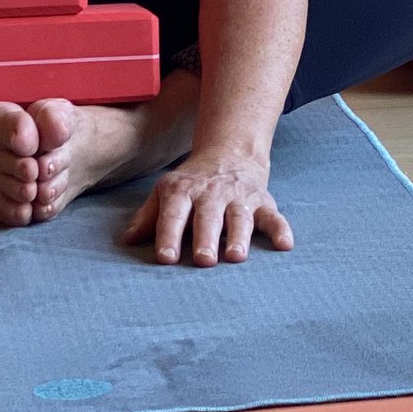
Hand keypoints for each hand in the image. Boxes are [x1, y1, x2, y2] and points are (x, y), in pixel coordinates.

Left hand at [123, 155, 294, 265]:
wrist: (231, 151)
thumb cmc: (192, 182)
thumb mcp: (166, 191)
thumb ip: (148, 216)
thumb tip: (127, 241)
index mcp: (183, 191)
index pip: (174, 214)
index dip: (168, 235)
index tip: (166, 258)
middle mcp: (211, 193)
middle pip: (208, 217)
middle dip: (206, 238)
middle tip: (203, 260)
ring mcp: (239, 197)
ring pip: (240, 217)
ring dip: (239, 236)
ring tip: (236, 257)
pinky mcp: (263, 201)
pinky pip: (273, 216)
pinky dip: (280, 229)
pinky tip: (285, 245)